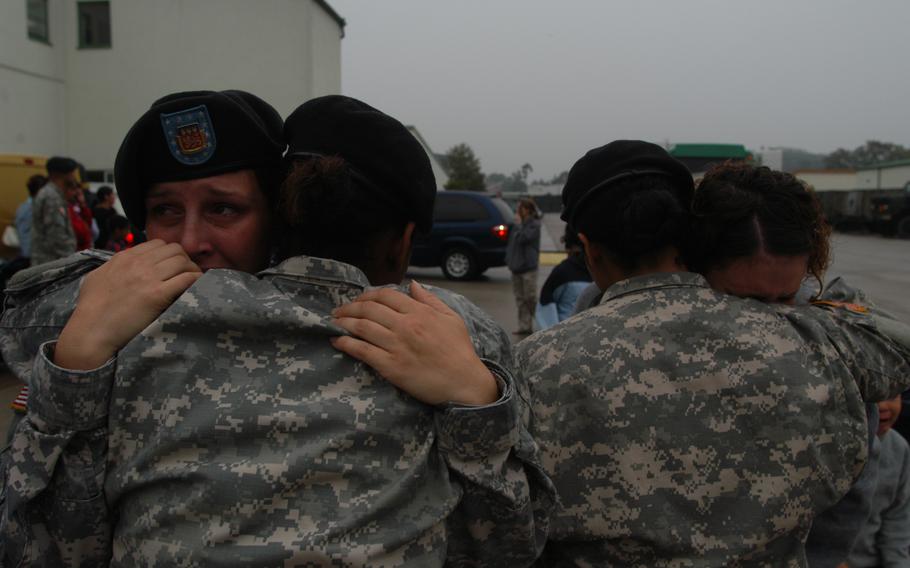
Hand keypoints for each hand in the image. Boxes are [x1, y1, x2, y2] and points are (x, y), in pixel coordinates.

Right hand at [54, 240, 201, 369]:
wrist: (90, 331)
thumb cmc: (90, 309)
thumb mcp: (97, 278)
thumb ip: (112, 267)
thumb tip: (121, 265)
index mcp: (124, 257)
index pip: (158, 244)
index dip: (169, 254)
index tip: (173, 267)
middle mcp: (137, 264)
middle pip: (175, 250)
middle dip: (184, 261)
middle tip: (187, 275)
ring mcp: (148, 278)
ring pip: (183, 262)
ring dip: (192, 271)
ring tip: (193, 283)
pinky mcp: (157, 295)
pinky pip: (186, 279)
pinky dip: (196, 281)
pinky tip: (197, 289)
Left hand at [331, 281, 498, 405]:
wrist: (464, 382)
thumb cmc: (459, 351)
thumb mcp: (451, 318)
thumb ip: (430, 299)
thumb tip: (412, 284)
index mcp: (419, 312)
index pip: (386, 295)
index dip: (368, 295)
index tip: (359, 300)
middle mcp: (405, 326)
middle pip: (369, 309)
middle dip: (350, 307)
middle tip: (339, 310)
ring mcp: (397, 346)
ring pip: (362, 327)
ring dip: (344, 322)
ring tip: (334, 322)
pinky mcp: (391, 366)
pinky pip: (362, 351)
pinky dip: (346, 343)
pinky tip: (337, 341)